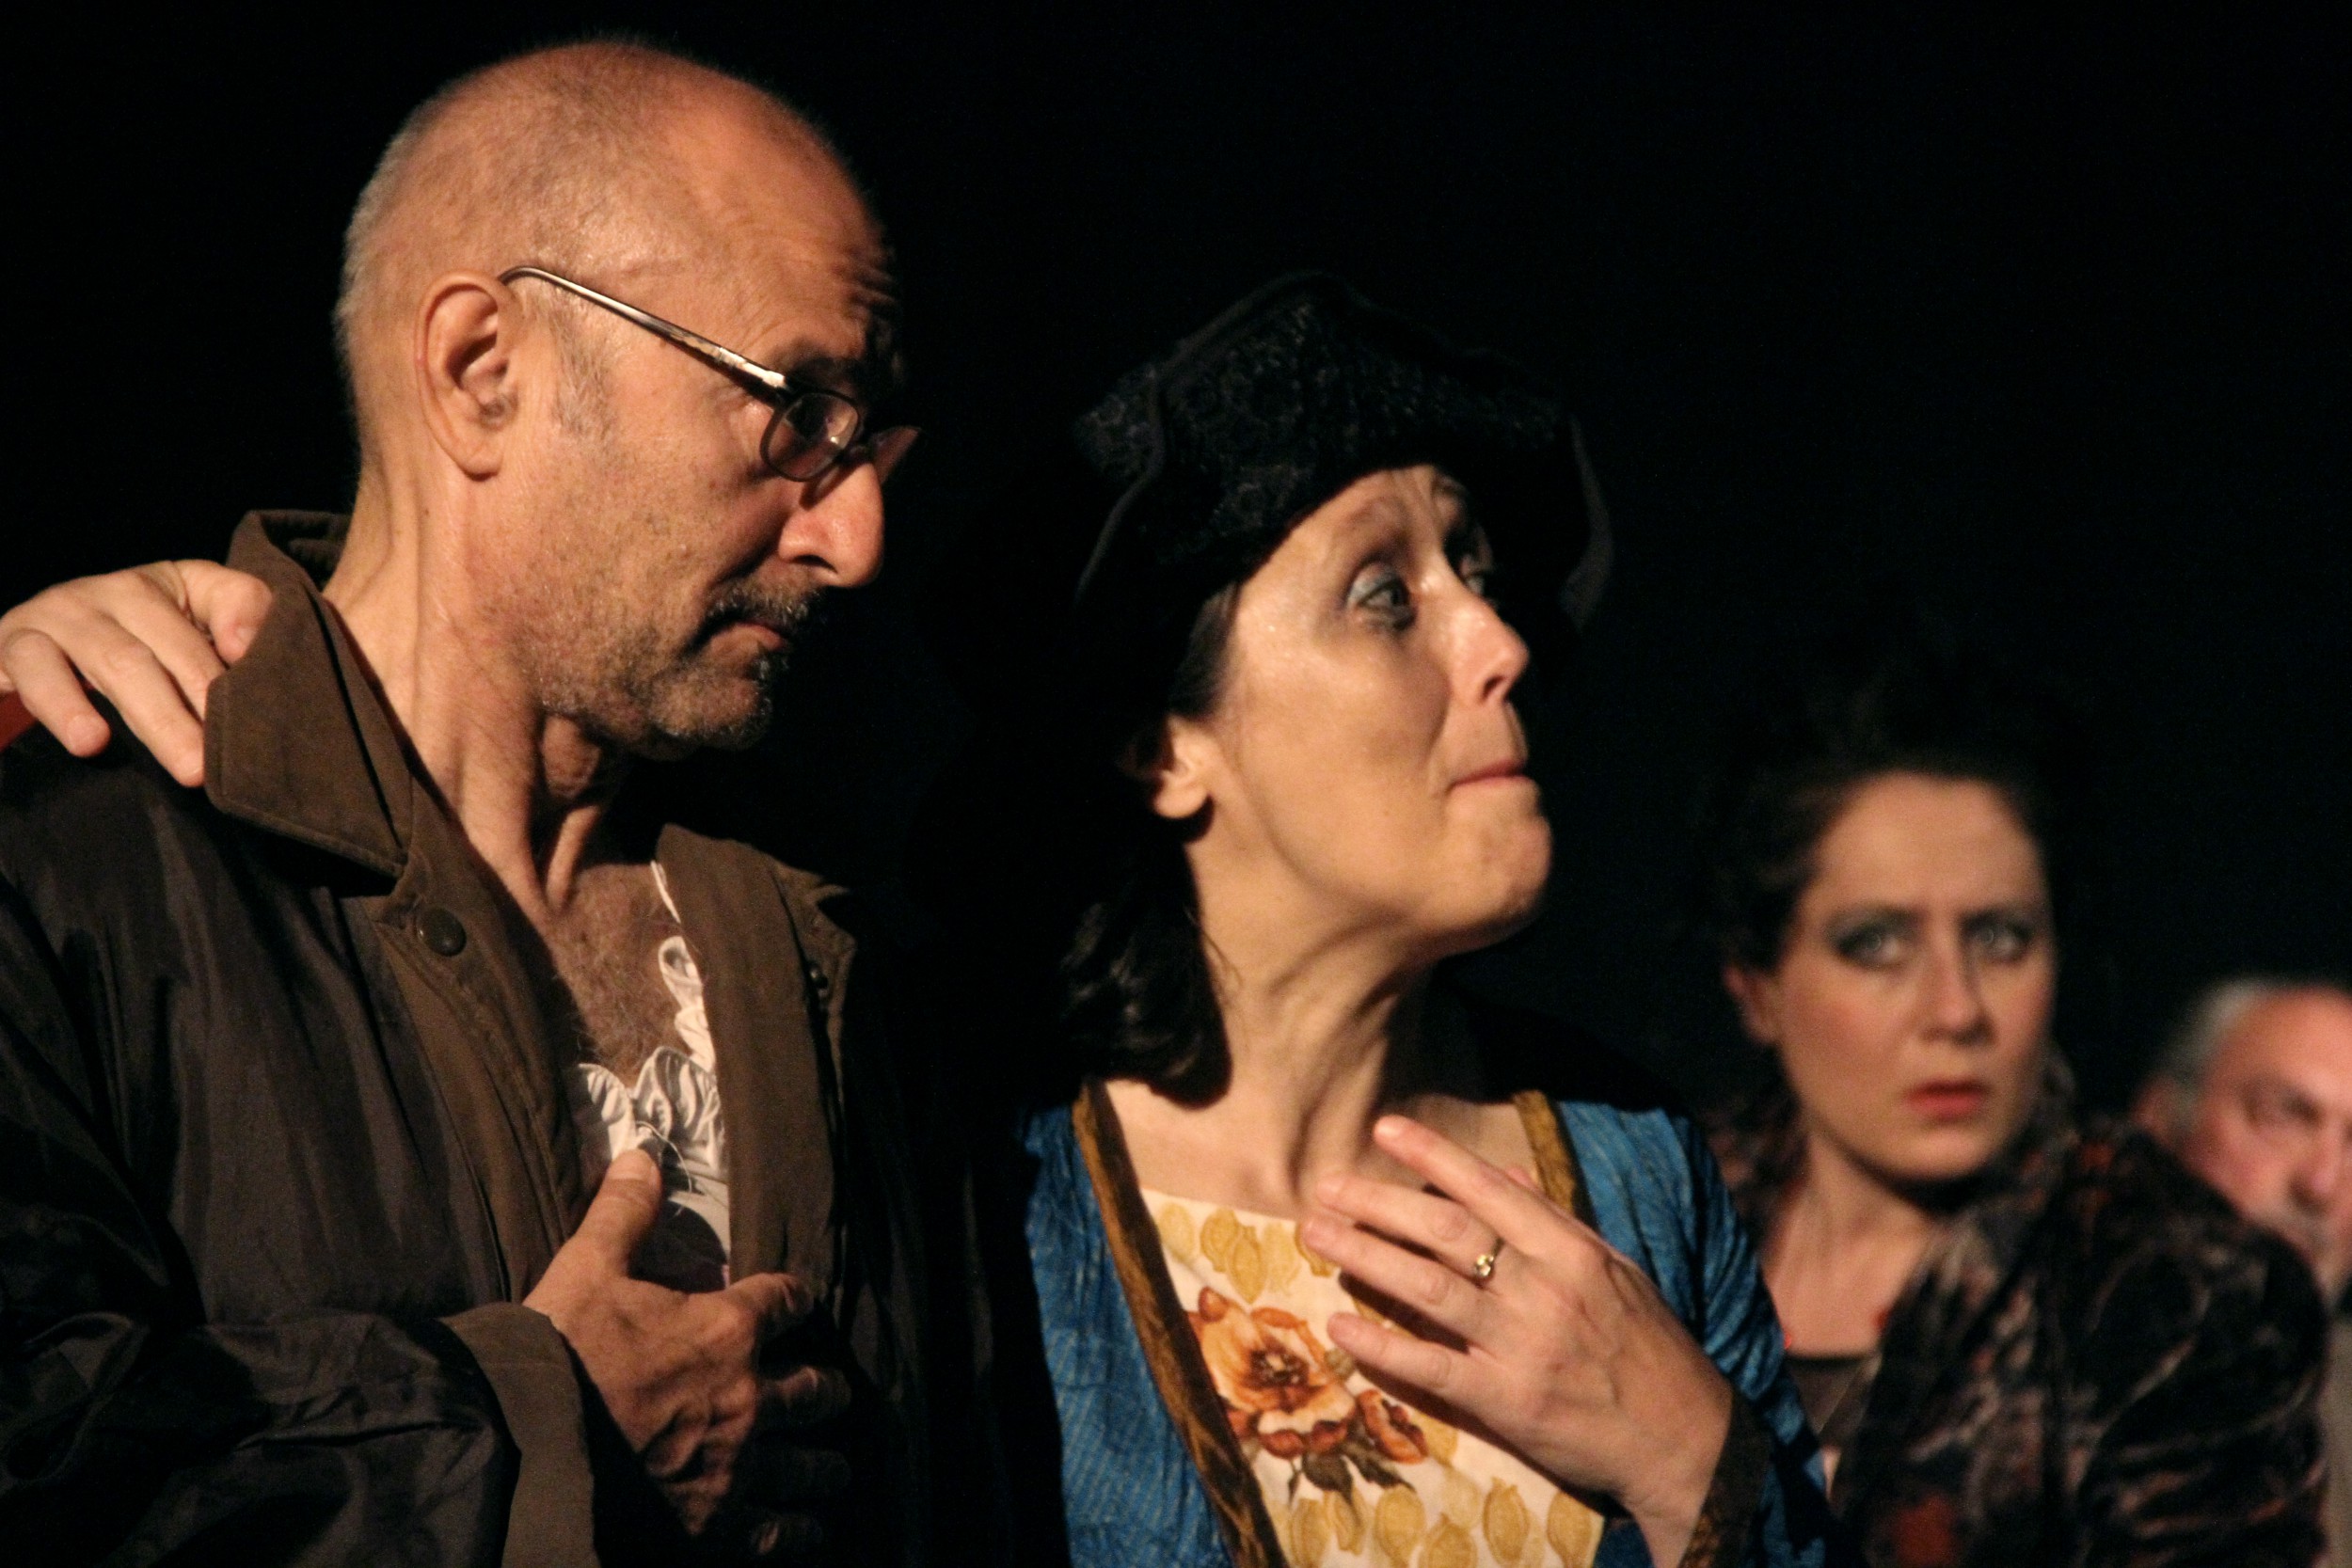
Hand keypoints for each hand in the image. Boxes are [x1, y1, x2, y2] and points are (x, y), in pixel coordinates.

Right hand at [0, 561, 271, 785]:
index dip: (239, 643)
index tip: (260, 698)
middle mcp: (106, 592)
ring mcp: (56, 615)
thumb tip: (246, 645)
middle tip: (226, 762)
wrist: (29, 646)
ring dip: (151, 715)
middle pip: (166, 648)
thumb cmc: (126, 640)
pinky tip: (90, 742)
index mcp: (157, 585)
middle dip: (199, 706)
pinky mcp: (10, 644)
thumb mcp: (183, 619)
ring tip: (185, 766)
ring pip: (112, 661)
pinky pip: (34, 668)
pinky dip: (62, 704)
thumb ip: (233, 614)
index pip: (215, 600)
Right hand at [526, 1150, 852, 1556]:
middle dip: (822, 1388)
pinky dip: (799, 1531)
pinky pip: (778, 1533)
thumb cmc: (558, 1355)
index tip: (800, 1299)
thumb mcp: (586, 1268)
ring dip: (821, 1462)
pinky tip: (811, 1532)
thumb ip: (623, 1212)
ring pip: (805, 1464)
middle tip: (831, 1392)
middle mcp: (748, 1398)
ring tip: (835, 1467)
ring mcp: (738, 1466)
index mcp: (726, 1330)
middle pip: (810, 1389)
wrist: (525, 1453)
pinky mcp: (719, 1525)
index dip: (792, 1297)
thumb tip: (642, 1153)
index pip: (782, 1300)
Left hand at [1303, 1116, 1733, 1565]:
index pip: (1489, 1190)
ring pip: (1427, 1291)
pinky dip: (1382, 1346)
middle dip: (1379, 1204)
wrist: (1685, 1439)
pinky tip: (1340, 1325)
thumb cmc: (1648, 1347)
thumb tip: (1507, 1171)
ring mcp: (1521, 1347)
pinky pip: (1431, 1369)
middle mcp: (1543, 1290)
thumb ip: (1555, 1221)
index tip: (1384, 1129)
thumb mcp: (1614, 1269)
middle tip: (1325, 1187)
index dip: (1432, 1156)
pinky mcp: (1505, 1403)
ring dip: (1366, 1258)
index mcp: (1571, 1251)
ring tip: (1317, 1235)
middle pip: (1446, 1233)